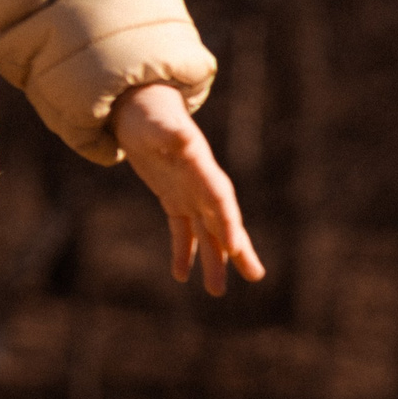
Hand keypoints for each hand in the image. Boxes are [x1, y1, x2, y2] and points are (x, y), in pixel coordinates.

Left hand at [112, 83, 264, 295]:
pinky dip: (183, 252)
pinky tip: (181, 276)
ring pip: (206, 232)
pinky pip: (182, 230)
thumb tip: (178, 134)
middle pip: (223, 220)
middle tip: (255, 275)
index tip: (233, 246)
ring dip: (214, 259)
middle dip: (237, 248)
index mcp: (200, 166)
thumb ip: (167, 131)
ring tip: (217, 291)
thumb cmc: (148, 113)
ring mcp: (189, 192)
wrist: (141, 107)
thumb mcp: (154, 122)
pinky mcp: (174, 198)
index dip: (226, 221)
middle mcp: (201, 183)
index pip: (219, 197)